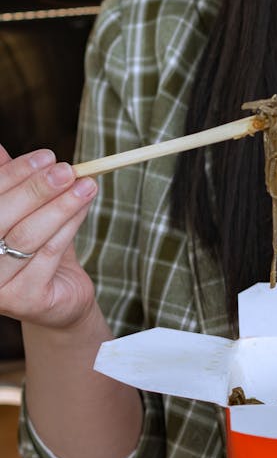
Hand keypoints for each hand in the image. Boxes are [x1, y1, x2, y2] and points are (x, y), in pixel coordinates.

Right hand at [0, 145, 97, 329]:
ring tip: (87, 184)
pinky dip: (69, 226)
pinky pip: (48, 254)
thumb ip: (10, 184)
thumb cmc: (36, 247)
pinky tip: (85, 207)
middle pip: (1, 218)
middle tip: (68, 169)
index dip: (14, 175)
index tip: (47, 156)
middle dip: (37, 190)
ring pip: (28, 236)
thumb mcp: (22, 211)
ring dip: (61, 206)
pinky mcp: (22, 300)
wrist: (59, 297)